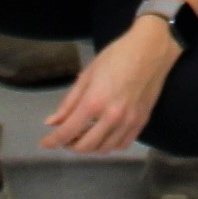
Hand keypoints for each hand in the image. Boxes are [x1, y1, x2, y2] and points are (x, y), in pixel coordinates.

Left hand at [41, 18, 175, 154]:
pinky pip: (122, 145)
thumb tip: (52, 122)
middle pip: (85, 146)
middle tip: (65, 136)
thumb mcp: (87, 75)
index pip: (67, 132)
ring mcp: (129, 122)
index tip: (45, 143)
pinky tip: (104, 135)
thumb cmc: (116, 56)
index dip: (52, 141)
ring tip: (84, 135)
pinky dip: (109, 145)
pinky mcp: (142, 122)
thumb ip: (69, 102)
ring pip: (104, 149)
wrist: (151, 49)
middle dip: (70, 145)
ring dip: (90, 146)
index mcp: (94, 102)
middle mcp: (111, 117)